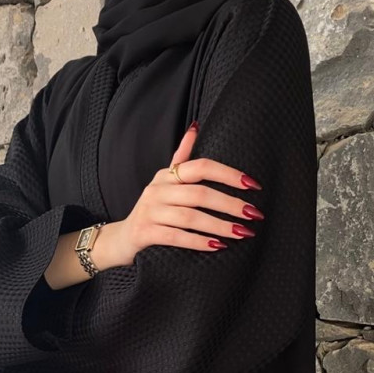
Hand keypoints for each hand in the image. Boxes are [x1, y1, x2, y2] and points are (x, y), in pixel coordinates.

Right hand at [93, 121, 264, 269]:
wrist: (120, 239)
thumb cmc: (151, 211)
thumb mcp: (164, 182)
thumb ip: (181, 157)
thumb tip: (196, 126)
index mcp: (167, 175)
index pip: (202, 166)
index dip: (228, 174)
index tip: (253, 185)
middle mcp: (157, 190)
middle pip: (200, 193)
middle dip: (230, 204)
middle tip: (253, 214)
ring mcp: (150, 211)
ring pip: (190, 217)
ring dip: (219, 225)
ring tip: (241, 233)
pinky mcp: (144, 233)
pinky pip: (176, 237)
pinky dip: (198, 242)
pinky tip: (217, 246)